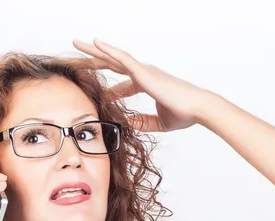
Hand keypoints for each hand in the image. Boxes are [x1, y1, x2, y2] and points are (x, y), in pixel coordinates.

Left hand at [72, 37, 208, 132]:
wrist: (198, 108)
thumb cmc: (184, 113)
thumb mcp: (158, 122)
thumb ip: (142, 122)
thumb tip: (127, 124)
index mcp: (148, 84)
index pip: (124, 85)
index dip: (110, 90)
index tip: (98, 94)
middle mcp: (144, 73)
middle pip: (113, 64)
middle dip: (95, 60)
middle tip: (78, 55)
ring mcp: (143, 70)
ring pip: (113, 57)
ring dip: (95, 50)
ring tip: (77, 43)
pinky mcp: (144, 72)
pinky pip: (123, 58)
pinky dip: (109, 51)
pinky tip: (96, 44)